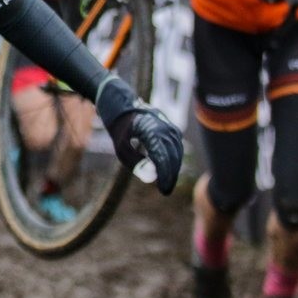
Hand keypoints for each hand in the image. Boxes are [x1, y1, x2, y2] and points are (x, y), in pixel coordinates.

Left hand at [95, 76, 183, 194]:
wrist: (123, 107)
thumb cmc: (120, 129)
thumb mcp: (121, 148)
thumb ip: (135, 162)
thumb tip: (151, 178)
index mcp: (151, 131)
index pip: (163, 157)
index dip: (164, 175)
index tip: (163, 190)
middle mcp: (165, 128)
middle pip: (173, 156)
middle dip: (170, 175)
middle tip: (165, 190)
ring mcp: (171, 128)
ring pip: (177, 153)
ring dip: (173, 169)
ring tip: (165, 183)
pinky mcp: (172, 130)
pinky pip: (176, 148)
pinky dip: (173, 160)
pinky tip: (167, 171)